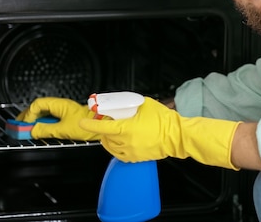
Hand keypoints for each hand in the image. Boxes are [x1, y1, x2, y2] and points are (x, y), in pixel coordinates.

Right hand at [16, 97, 101, 140]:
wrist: (103, 125)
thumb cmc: (88, 124)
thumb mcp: (63, 130)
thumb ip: (46, 130)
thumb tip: (32, 131)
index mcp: (59, 104)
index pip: (37, 104)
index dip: (28, 114)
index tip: (23, 124)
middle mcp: (61, 105)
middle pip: (39, 107)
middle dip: (29, 116)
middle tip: (20, 125)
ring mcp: (64, 110)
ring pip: (45, 112)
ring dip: (36, 120)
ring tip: (28, 128)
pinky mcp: (67, 117)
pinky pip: (51, 117)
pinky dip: (44, 123)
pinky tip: (41, 129)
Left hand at [79, 97, 240, 168]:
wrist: (176, 135)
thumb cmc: (164, 119)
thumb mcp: (146, 104)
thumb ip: (132, 103)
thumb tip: (122, 103)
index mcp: (127, 128)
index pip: (103, 127)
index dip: (90, 124)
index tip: (83, 122)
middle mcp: (126, 141)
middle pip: (105, 137)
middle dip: (103, 129)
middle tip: (106, 122)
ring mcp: (130, 151)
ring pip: (110, 146)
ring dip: (108, 139)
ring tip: (113, 132)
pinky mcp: (136, 158)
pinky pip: (119, 154)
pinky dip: (116, 148)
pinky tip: (120, 142)